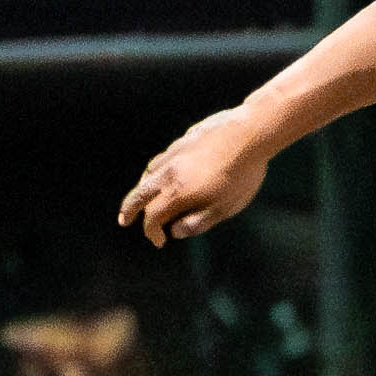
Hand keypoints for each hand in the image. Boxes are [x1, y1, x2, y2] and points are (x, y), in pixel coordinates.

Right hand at [118, 109, 270, 246]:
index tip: (160, 242)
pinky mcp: (184, 141)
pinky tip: (162, 172)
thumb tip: (175, 232)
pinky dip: (155, 171)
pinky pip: (162, 159)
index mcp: (177, 192)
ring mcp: (175, 153)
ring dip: (142, 189)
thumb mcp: (223, 208)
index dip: (152, 232)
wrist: (251, 134)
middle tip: (124, 220)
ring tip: (142, 197)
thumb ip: (197, 223)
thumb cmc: (241, 175)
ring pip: (149, 173)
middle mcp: (170, 172)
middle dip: (129, 209)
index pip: (153, 217)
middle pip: (140, 193)